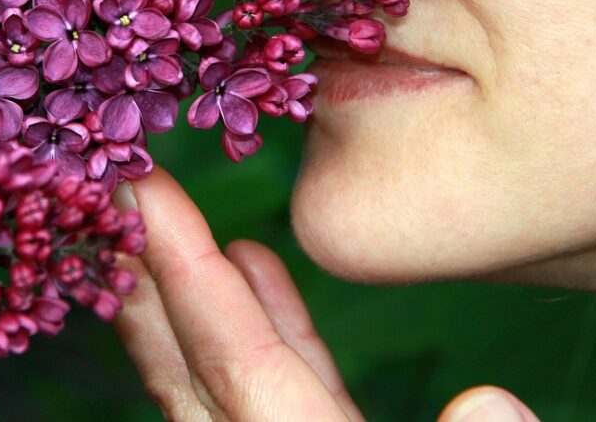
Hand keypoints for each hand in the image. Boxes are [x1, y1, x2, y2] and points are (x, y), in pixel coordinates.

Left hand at [112, 167, 540, 421]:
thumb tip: (489, 401)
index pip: (237, 364)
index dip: (185, 274)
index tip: (140, 195)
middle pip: (196, 366)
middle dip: (149, 277)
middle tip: (106, 194)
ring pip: (227, 373)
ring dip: (197, 290)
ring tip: (164, 218)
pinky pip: (278, 385)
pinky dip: (266, 323)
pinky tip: (254, 263)